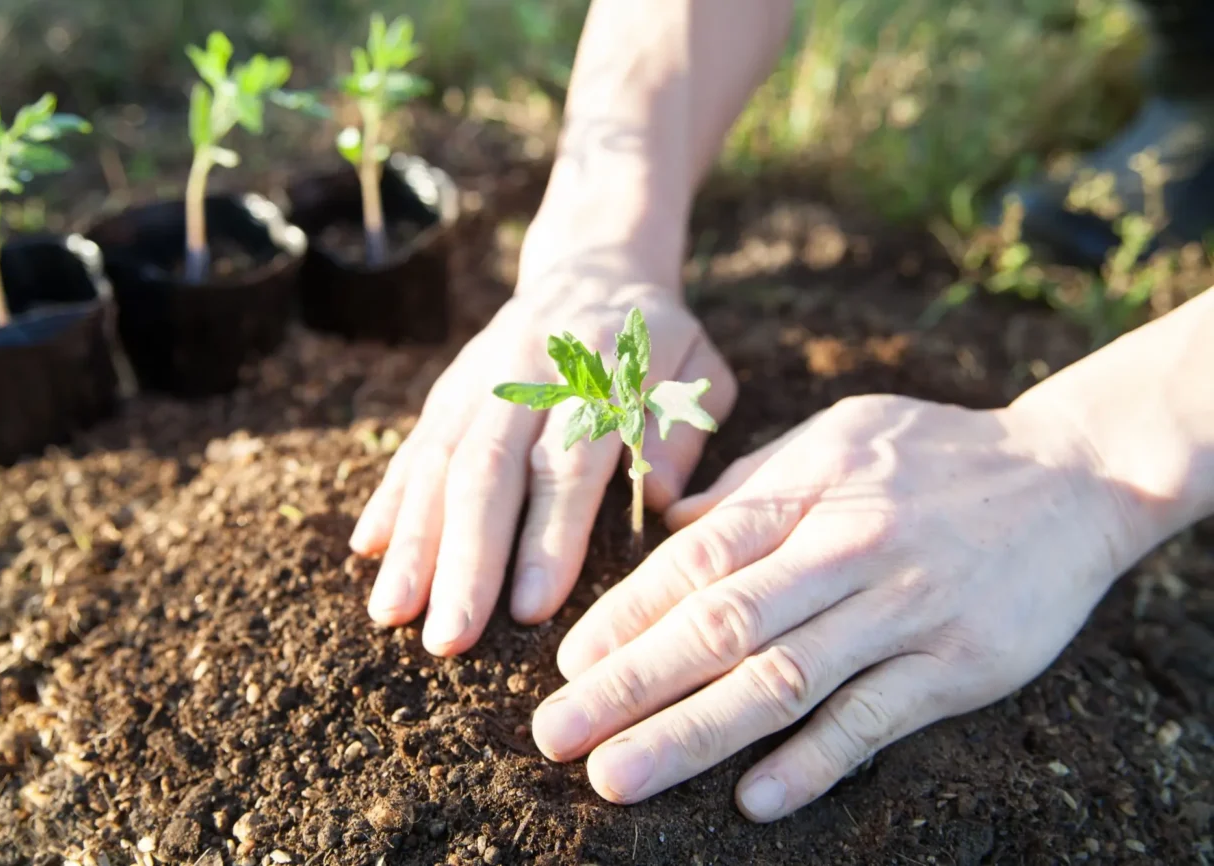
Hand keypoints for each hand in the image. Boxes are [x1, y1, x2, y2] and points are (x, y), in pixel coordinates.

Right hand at [350, 274, 736, 656]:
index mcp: (600, 371)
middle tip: (450, 637)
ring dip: (414, 540)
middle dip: (465, 558)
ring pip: (439, 460)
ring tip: (393, 612)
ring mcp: (479, 378)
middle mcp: (529, 373)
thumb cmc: (657, 344)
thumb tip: (662, 505)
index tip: (531, 610)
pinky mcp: (449, 387)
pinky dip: (389, 496)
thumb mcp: (698, 373)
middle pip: (488, 469)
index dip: (549, 536)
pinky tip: (367, 549)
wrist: (593, 266)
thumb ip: (682, 435)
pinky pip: (414, 444)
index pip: (569, 462)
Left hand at [531, 393, 1146, 820]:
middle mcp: (847, 550)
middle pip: (721, 626)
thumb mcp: (837, 436)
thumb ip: (752, 481)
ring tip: (618, 776)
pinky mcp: (959, 665)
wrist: (1072, 476)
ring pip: (783, 680)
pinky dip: (814, 762)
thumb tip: (671, 520)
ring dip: (692, 735)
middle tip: (556, 735)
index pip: (698, 559)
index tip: (569, 664)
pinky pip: (874, 719)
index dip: (625, 614)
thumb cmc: (934, 454)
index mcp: (809, 492)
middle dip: (629, 685)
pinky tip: (754, 800)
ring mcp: (904, 610)